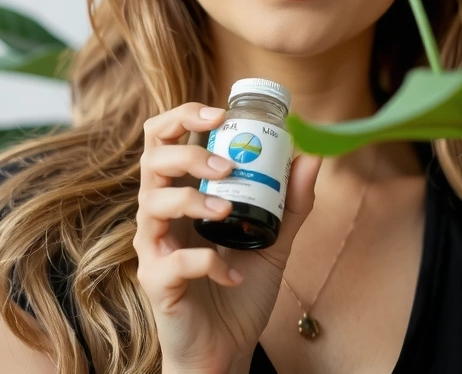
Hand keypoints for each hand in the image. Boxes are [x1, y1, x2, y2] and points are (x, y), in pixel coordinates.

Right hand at [133, 102, 321, 373]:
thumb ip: (291, 202)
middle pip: (150, 161)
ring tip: (227, 211)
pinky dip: (208, 263)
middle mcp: (160, 214)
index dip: (183, 117)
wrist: (227, 349)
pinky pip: (174, 261)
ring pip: (152, 203)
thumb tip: (311, 156)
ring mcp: (153, 247)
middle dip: (188, 154)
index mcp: (182, 193)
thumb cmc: (241, 288)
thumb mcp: (275, 240)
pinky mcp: (156, 282)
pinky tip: (235, 274)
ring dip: (192, 201)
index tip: (220, 114)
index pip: (164, 140)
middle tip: (227, 166)